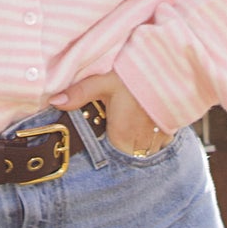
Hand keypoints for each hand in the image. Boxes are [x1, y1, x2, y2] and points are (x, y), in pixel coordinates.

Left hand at [52, 74, 172, 157]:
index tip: (100, 145)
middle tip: (112, 138)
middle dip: (119, 152)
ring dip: (137, 147)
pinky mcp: (171, 132)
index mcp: (122, 135)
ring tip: (130, 133)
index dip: (104, 155)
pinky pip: (160, 145)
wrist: (169, 68)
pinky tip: (146, 127)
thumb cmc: (136, 75)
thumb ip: (80, 93)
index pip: (110, 160)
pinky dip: (152, 140)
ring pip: (144, 153)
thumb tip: (55, 101)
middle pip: (126, 158)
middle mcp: (141, 143)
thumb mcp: (104, 81)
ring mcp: (159, 139)